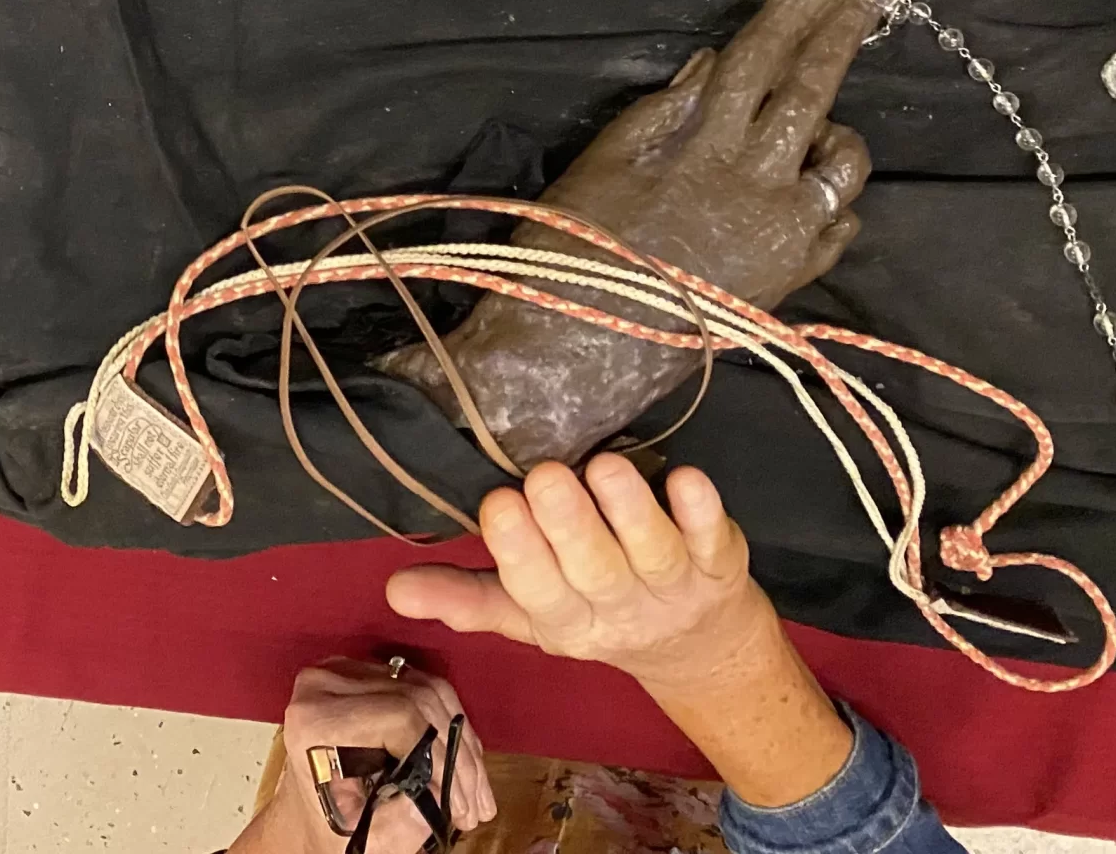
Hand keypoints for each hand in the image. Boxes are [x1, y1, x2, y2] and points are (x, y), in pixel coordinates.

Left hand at [235, 658, 494, 853]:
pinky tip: (466, 771)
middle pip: (418, 699)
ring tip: (475, 796)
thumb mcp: (363, 835)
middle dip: (457, 758)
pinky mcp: (371, 672)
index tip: (457, 804)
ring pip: (431, 691)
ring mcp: (349, 671)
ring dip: (463, 746)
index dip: (438, 757)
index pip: (397, 715)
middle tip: (475, 807)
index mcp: (315, 719)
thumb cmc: (331, 828)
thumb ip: (403, 818)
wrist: (310, 816)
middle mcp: (327, 683)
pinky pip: (428, 688)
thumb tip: (442, 791)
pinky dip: (453, 731)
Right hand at [377, 0, 879, 462]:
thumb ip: (667, 108)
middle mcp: (758, 179)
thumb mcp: (606, 158)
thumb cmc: (572, 243)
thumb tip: (715, 65)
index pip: (762, 55)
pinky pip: (838, 220)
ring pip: (844, 159)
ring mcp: (785, 231)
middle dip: (845, 29)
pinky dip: (828, 196)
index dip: (799, 5)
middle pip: (815, 88)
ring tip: (812, 127)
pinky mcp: (794, 276)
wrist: (579, 347)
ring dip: (836, 128)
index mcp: (704, 140)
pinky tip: (801, 192)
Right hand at [385, 458, 857, 808]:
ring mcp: (673, 587)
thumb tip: (394, 588)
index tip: (498, 506)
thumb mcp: (531, 615)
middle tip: (545, 477)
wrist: (700, 649)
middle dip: (569, 527)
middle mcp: (619, 608)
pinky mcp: (720, 563)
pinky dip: (703, 513)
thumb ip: (467, 598)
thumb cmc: (597, 610)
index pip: (537, 593)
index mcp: (565, 621)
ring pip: (652, 553)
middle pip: (594, 571)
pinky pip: (714, 539)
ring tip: (603, 466)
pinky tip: (686, 479)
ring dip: (630, 512)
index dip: (520, 554)